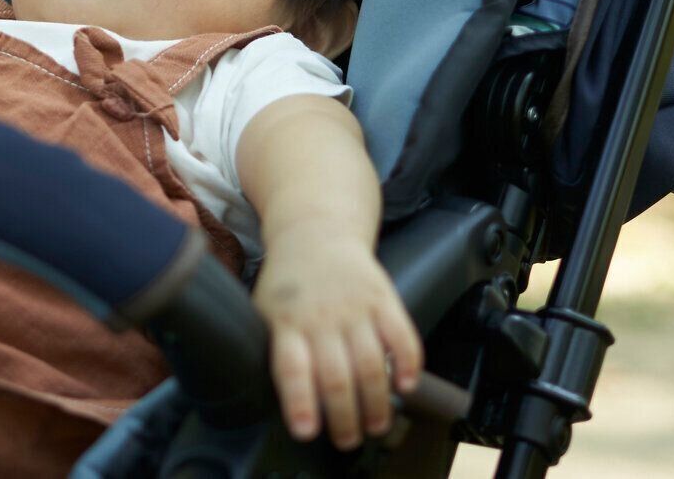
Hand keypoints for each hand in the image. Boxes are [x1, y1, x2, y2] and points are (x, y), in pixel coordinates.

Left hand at [252, 237, 422, 450]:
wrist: (316, 232)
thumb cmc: (290, 284)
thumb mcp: (265, 311)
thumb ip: (273, 349)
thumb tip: (273, 399)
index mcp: (286, 322)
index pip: (291, 367)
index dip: (300, 402)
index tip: (306, 431)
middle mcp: (320, 316)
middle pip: (336, 377)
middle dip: (344, 417)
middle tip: (348, 440)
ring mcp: (354, 306)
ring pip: (370, 364)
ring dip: (376, 403)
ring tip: (376, 425)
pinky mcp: (382, 297)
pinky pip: (402, 336)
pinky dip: (408, 364)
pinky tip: (406, 386)